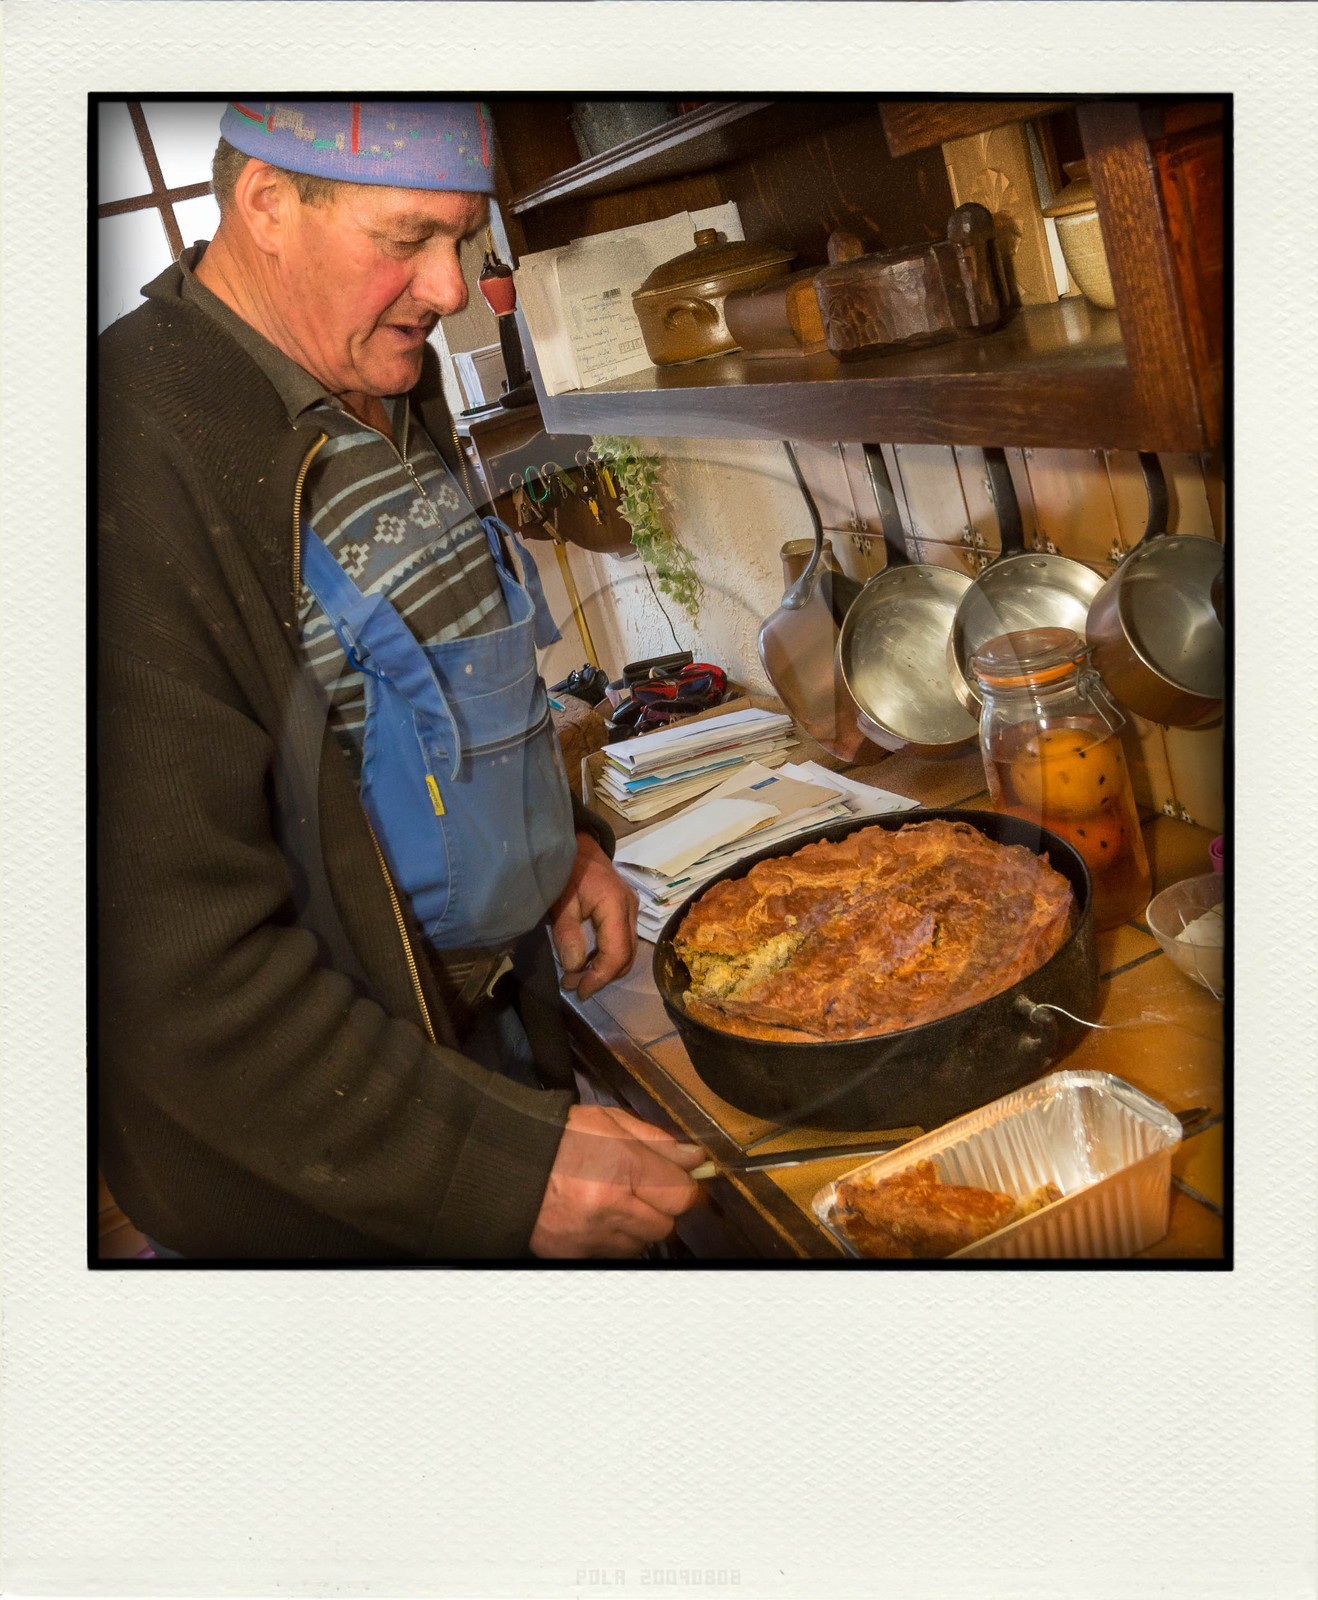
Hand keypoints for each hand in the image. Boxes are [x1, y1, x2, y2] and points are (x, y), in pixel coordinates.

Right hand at [530, 1104, 704, 1258]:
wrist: (505, 1160)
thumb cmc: (557, 1136)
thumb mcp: (610, 1121)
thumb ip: (657, 1141)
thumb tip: (694, 1159)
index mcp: (620, 1166)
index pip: (681, 1195)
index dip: (683, 1186)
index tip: (677, 1180)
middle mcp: (608, 1205)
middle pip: (665, 1224)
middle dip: (659, 1207)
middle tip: (639, 1188)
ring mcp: (590, 1234)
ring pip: (641, 1243)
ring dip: (636, 1226)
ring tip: (614, 1201)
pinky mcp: (573, 1253)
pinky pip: (612, 1255)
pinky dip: (611, 1239)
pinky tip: (596, 1217)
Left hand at [548, 832, 638, 1001]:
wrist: (577, 841)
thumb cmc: (566, 868)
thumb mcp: (560, 900)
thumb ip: (568, 933)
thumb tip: (575, 967)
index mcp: (616, 906)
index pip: (617, 953)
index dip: (600, 977)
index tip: (578, 990)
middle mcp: (631, 909)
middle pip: (627, 956)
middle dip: (603, 976)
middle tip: (575, 985)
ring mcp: (631, 909)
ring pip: (627, 951)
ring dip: (606, 969)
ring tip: (578, 976)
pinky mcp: (626, 909)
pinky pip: (622, 940)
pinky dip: (607, 956)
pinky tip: (586, 960)